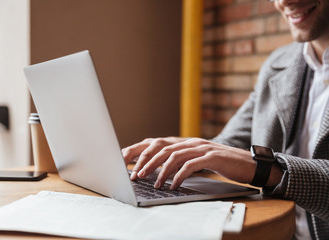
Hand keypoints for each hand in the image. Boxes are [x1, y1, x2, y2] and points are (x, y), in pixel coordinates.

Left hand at [124, 137, 257, 188]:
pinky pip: (191, 166)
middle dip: (148, 162)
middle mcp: (192, 143)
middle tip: (137, 175)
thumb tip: (163, 171)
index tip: (131, 164)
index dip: (145, 153)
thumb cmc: (222, 164)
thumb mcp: (199, 160)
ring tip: (154, 183)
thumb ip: (183, 161)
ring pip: (175, 156)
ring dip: (162, 171)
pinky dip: (179, 176)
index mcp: (187, 143)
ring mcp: (202, 148)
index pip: (160, 144)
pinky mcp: (211, 157)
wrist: (248, 163)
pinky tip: (173, 185)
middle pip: (164, 149)